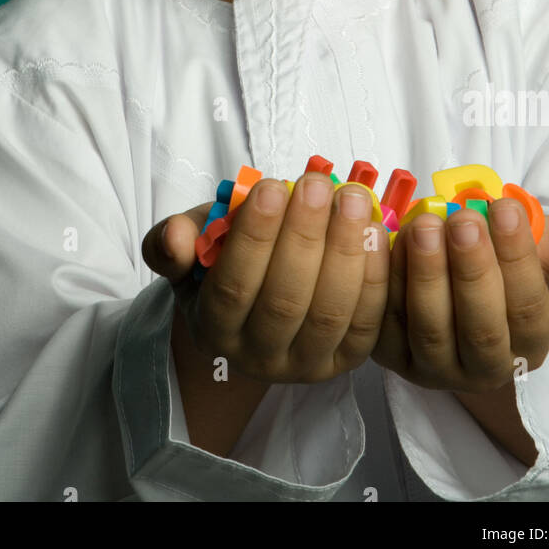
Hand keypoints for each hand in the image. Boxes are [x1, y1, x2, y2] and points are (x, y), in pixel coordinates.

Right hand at [142, 172, 390, 383]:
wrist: (258, 300)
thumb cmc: (223, 261)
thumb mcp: (192, 247)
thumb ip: (173, 241)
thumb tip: (175, 237)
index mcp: (214, 331)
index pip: (233, 288)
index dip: (254, 238)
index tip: (271, 187)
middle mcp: (258, 358)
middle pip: (284, 301)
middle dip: (303, 236)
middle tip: (317, 184)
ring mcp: (306, 364)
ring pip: (329, 313)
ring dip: (345, 251)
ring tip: (352, 199)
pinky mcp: (347, 360)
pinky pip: (366, 321)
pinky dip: (374, 276)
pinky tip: (375, 231)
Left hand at [371, 198, 548, 392]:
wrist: (449, 273)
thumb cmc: (502, 260)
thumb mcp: (545, 250)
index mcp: (526, 346)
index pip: (527, 312)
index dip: (518, 260)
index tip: (506, 208)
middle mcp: (480, 368)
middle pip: (480, 329)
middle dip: (473, 271)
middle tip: (463, 218)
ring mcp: (430, 365)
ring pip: (429, 329)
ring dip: (426, 275)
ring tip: (425, 224)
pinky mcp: (386, 351)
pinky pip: (382, 321)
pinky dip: (384, 280)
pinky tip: (385, 239)